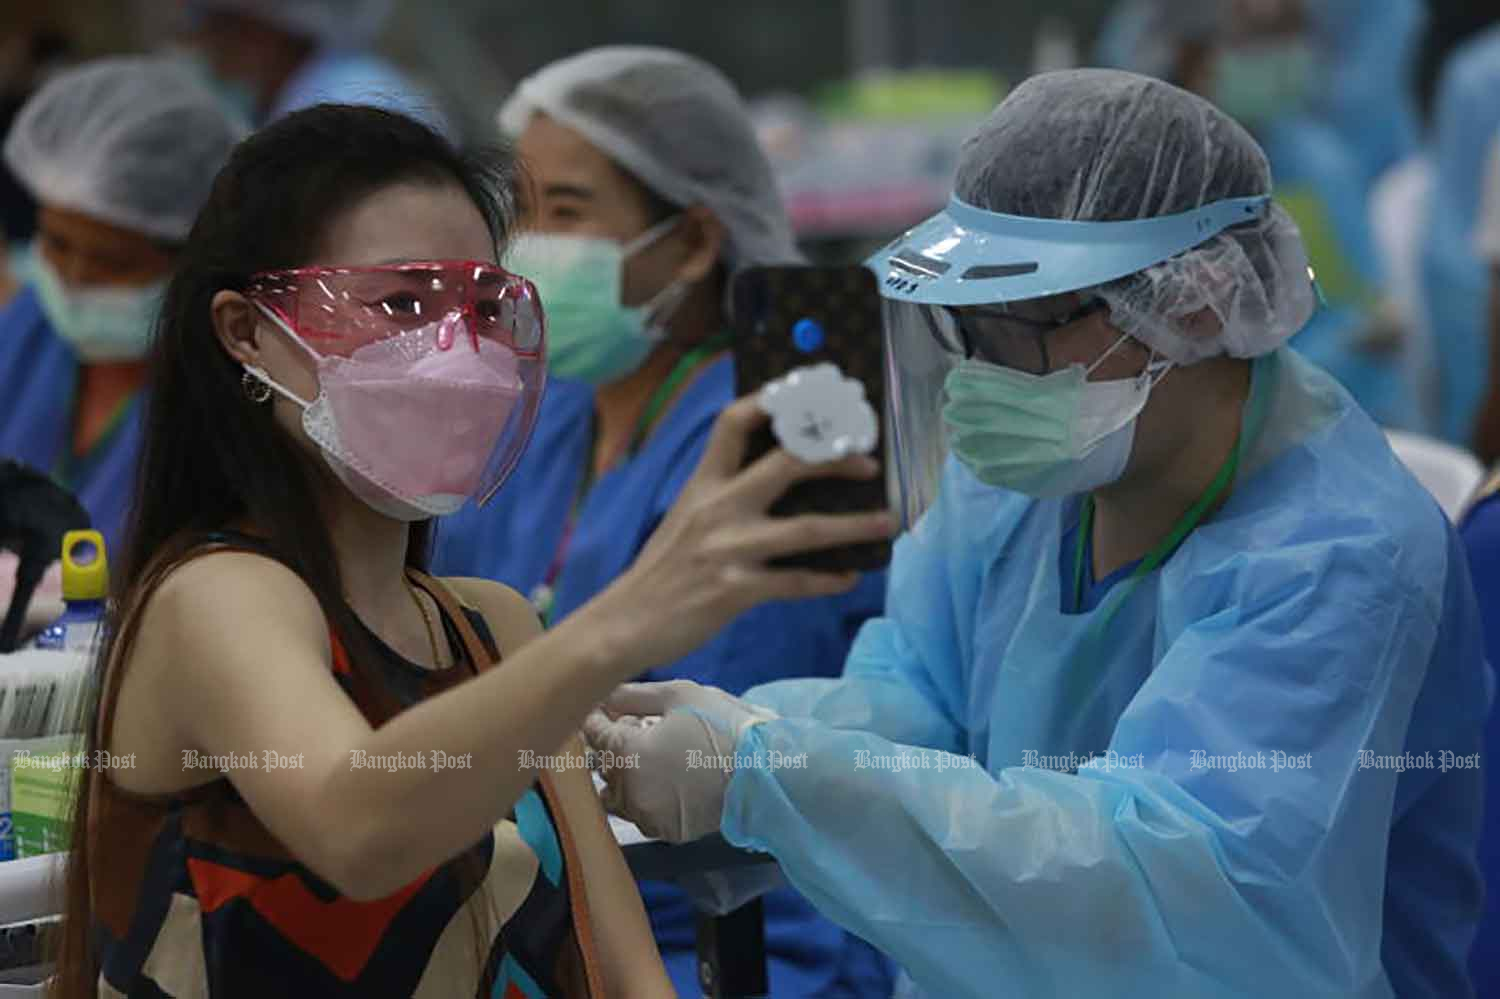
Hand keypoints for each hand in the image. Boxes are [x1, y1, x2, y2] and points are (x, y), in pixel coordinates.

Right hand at [578, 395, 894, 675]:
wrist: (624, 622)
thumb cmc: (662, 569)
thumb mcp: (686, 517)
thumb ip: (723, 496)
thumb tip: (780, 481)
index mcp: (703, 484)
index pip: (733, 423)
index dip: (772, 402)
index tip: (809, 393)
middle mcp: (717, 508)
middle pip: (786, 464)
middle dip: (834, 457)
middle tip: (869, 462)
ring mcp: (728, 549)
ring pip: (805, 529)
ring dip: (852, 525)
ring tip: (886, 522)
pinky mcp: (734, 590)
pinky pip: (795, 583)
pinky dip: (827, 580)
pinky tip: (849, 578)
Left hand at [584, 680, 776, 842]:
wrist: (766, 772)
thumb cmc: (724, 727)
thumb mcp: (680, 696)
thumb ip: (634, 695)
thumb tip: (605, 694)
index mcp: (628, 754)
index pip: (594, 735)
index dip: (596, 719)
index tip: (602, 710)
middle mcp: (630, 791)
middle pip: (602, 768)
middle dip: (612, 747)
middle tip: (636, 728)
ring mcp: (648, 816)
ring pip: (617, 797)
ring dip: (626, 777)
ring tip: (652, 756)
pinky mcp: (667, 832)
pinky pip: (643, 815)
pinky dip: (647, 799)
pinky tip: (668, 778)